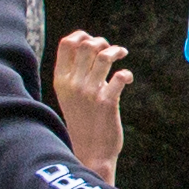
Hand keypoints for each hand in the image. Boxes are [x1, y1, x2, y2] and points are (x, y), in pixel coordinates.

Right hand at [51, 30, 132, 181]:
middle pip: (87, 45)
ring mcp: (89, 93)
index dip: (82, 35)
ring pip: (104, 56)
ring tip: (122, 54)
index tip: (93, 40)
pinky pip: (120, 77)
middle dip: (102, 42)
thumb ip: (75, 74)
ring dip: (116, 51)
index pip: (66, 44)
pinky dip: (127, 73)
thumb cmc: (82, 121)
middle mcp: (73, 84)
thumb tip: (88, 47)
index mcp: (61, 80)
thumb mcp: (70, 96)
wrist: (90, 152)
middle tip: (110, 51)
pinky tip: (128, 78)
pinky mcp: (107, 103)